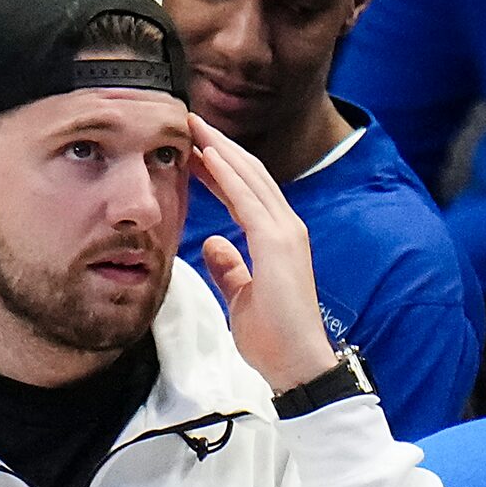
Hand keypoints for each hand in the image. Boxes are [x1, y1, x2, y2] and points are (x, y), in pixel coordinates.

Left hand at [187, 112, 339, 392]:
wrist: (295, 364)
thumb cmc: (273, 338)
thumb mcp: (241, 296)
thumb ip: (230, 268)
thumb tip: (213, 244)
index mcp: (277, 238)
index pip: (247, 191)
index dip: (221, 167)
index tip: (193, 149)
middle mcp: (286, 227)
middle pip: (250, 174)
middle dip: (219, 146)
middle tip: (190, 122)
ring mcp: (285, 233)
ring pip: (250, 178)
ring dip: (221, 150)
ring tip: (193, 126)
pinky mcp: (277, 244)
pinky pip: (248, 200)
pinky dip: (227, 175)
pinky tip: (207, 155)